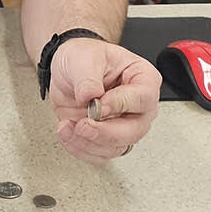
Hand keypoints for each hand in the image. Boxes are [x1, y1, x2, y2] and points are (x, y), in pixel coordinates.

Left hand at [48, 37, 160, 163]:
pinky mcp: (106, 138)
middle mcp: (138, 107)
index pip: (142, 98)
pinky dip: (80, 148)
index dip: (119, 105)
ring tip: (67, 126)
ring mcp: (124, 125)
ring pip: (116, 147)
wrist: (68, 69)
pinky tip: (67, 132)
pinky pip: (99, 154)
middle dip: (105, 133)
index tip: (97, 104)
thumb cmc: (84, 57)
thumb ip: (88, 78)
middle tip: (83, 125)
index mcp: (143, 79)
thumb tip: (90, 96)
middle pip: (134, 130)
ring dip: (88, 142)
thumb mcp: (85, 57)